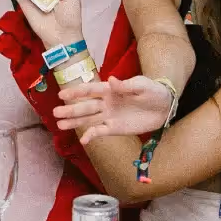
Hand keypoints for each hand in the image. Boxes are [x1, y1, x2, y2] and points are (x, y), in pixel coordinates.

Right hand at [54, 76, 175, 143]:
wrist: (165, 107)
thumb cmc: (153, 91)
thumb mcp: (142, 85)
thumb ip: (126, 85)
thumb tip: (111, 80)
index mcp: (110, 90)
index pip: (90, 90)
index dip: (76, 92)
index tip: (62, 94)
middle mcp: (106, 103)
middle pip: (85, 106)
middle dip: (70, 110)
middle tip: (54, 113)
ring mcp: (110, 116)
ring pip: (88, 119)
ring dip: (74, 122)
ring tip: (60, 125)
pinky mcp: (116, 128)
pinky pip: (100, 132)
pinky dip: (91, 136)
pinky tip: (82, 140)